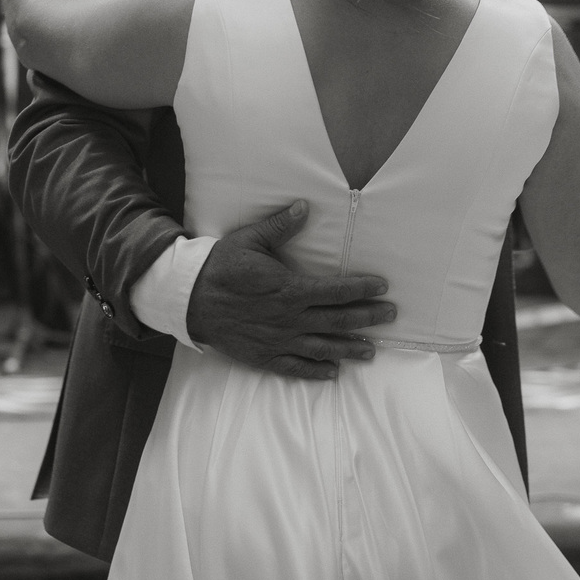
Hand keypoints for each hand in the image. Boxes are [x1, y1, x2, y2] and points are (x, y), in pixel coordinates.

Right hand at [187, 200, 396, 378]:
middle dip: (368, 318)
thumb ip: (280, 226)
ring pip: (323, 348)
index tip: (382, 287)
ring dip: (350, 348)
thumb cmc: (221, 266)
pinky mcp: (265, 357)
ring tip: (372, 350)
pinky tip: (333, 373)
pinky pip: (296, 367)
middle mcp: (290, 318)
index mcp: (290, 289)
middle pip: (338, 320)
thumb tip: (304, 207)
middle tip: (390, 316)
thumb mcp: (249, 240)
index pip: (336, 290)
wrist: (189, 299)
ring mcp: (278, 340)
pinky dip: (316, 371)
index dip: (362, 289)